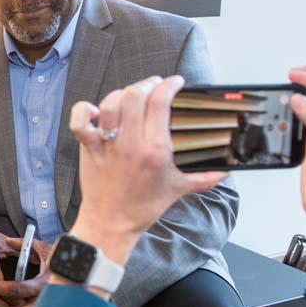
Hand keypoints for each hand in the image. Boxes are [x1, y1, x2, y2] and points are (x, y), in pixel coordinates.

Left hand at [68, 75, 227, 264]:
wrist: (112, 224)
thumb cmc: (143, 207)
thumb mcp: (178, 189)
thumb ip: (204, 178)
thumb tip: (226, 171)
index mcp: (155, 150)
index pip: (161, 103)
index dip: (169, 85)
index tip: (176, 82)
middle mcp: (130, 144)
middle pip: (135, 96)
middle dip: (148, 84)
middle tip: (155, 86)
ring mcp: (107, 145)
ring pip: (110, 103)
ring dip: (122, 93)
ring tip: (132, 94)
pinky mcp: (89, 149)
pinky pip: (80, 123)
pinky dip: (84, 111)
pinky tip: (96, 111)